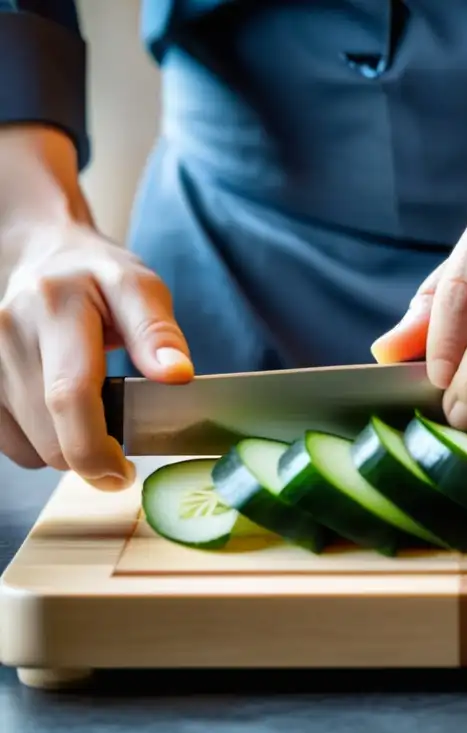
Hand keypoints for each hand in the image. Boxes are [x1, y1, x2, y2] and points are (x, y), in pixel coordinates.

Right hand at [0, 220, 192, 488]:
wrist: (45, 254)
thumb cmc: (101, 277)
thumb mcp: (142, 289)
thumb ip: (158, 334)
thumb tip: (178, 375)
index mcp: (58, 305)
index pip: (69, 394)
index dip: (95, 448)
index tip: (124, 473)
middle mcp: (9, 328)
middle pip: (47, 431)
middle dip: (89, 457)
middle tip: (120, 456)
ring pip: (26, 446)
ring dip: (65, 451)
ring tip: (92, 419)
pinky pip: (8, 442)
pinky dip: (39, 444)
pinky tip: (60, 418)